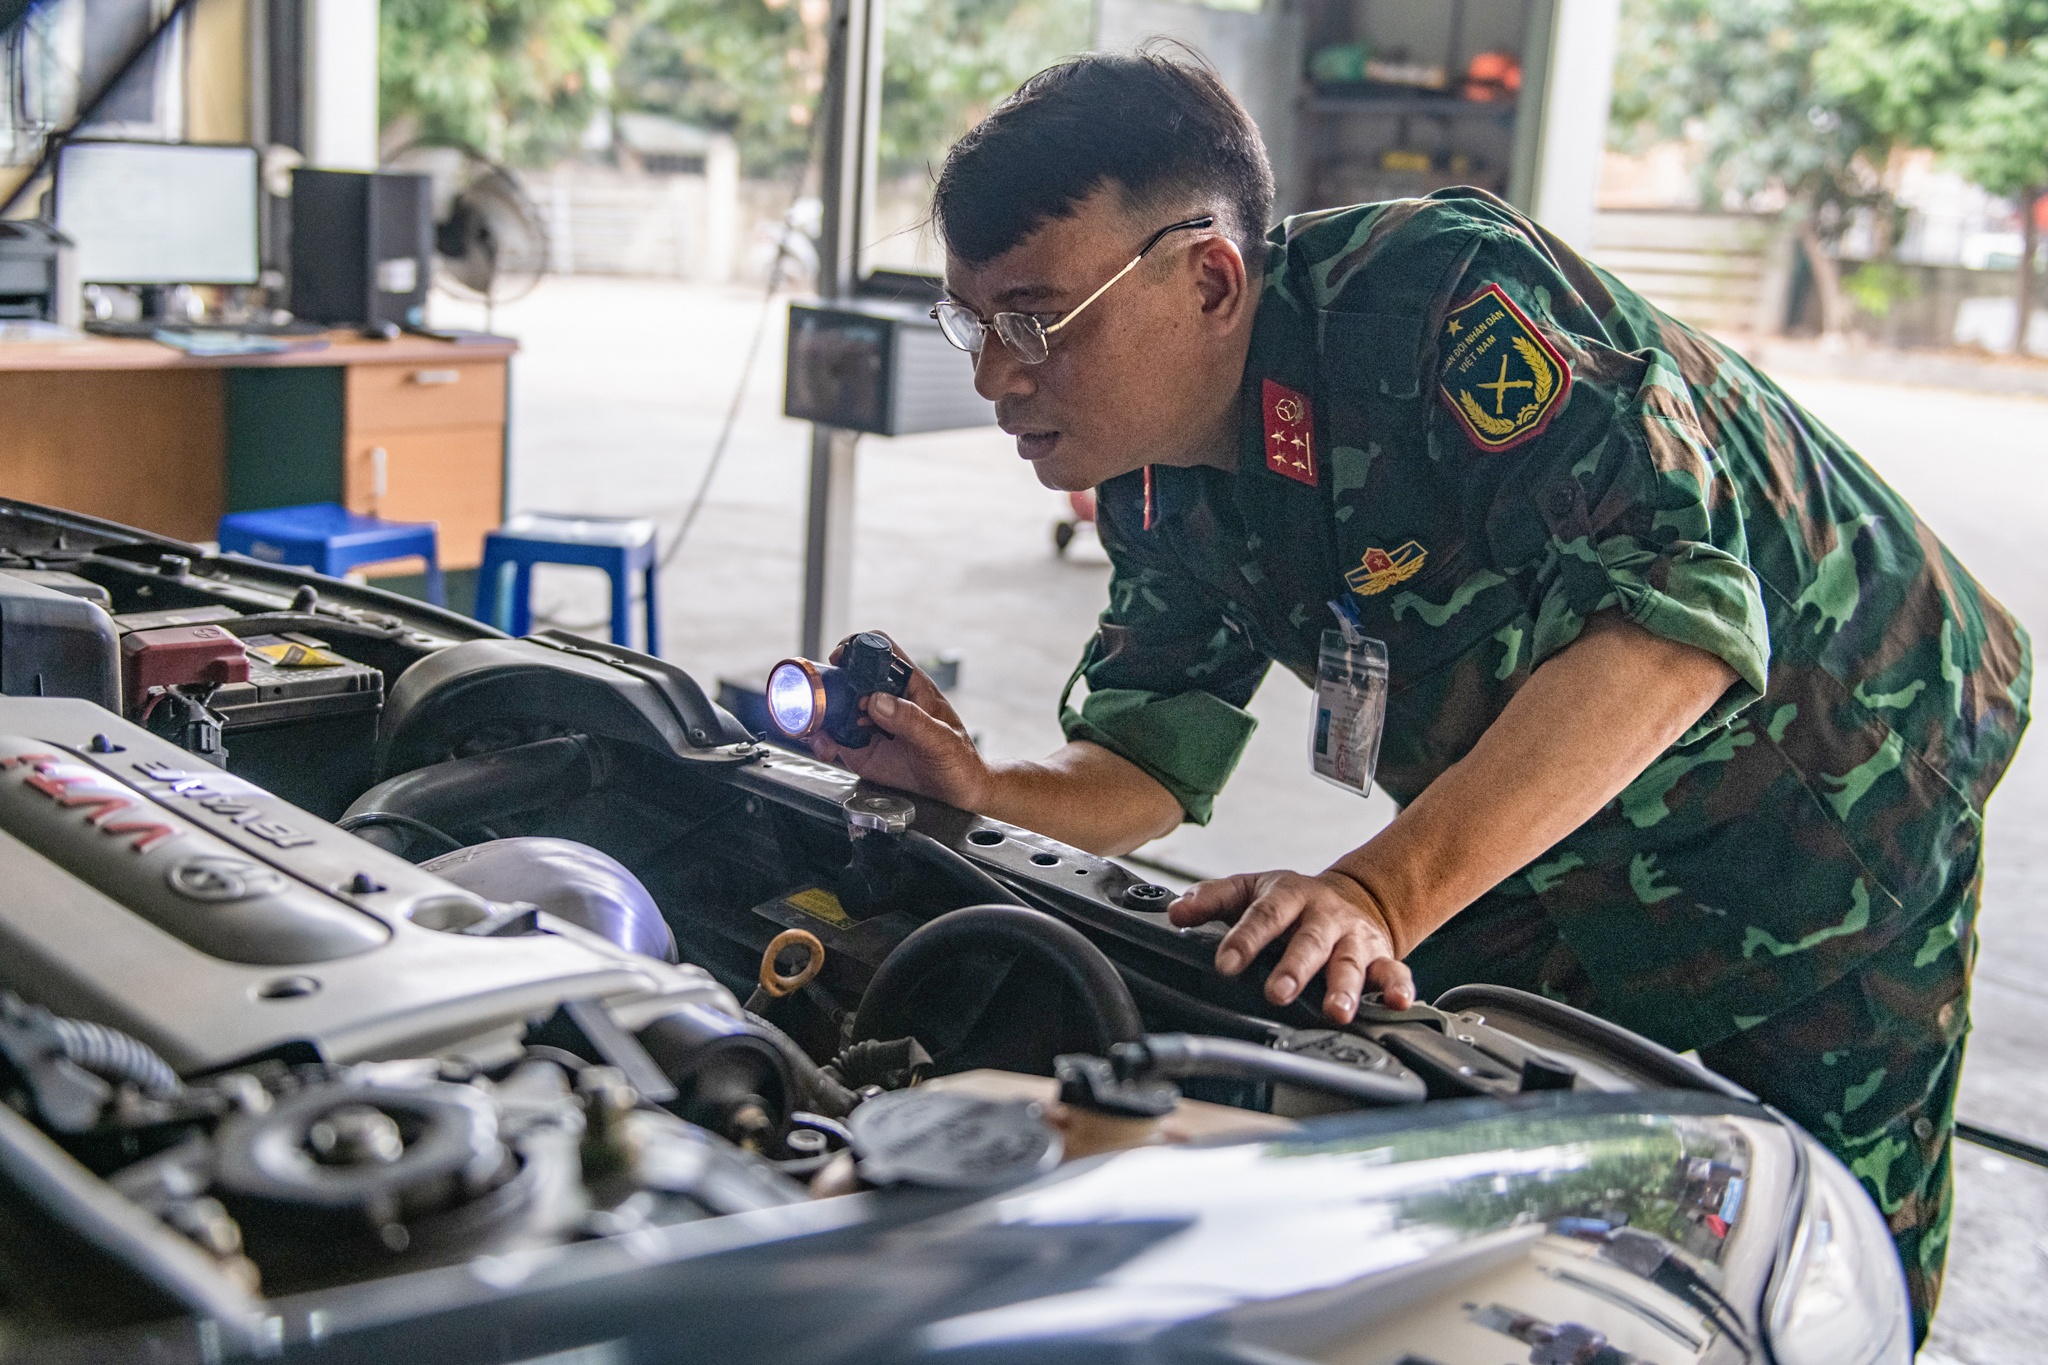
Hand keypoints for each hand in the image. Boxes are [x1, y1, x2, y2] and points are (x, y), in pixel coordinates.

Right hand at [806, 634, 990, 808]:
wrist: (959, 795)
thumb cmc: (960, 761)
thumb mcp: (941, 740)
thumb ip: (911, 720)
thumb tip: (878, 701)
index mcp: (910, 686)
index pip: (881, 650)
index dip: (857, 646)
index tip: (840, 658)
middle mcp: (887, 701)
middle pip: (848, 678)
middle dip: (830, 687)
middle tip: (829, 707)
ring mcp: (871, 724)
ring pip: (835, 708)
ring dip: (821, 717)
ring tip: (826, 735)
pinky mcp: (861, 748)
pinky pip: (833, 738)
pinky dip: (822, 741)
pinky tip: (828, 749)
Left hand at [1168, 869, 1414, 1020]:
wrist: (1356, 896)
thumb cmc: (1295, 902)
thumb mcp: (1252, 890)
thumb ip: (1213, 900)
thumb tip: (1176, 912)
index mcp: (1289, 896)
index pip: (1264, 915)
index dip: (1244, 939)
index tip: (1226, 964)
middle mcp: (1324, 917)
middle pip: (1310, 941)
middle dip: (1295, 968)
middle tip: (1278, 992)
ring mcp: (1354, 938)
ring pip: (1351, 962)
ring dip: (1345, 987)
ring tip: (1336, 1011)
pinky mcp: (1382, 957)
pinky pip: (1395, 972)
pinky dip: (1398, 988)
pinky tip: (1396, 1003)